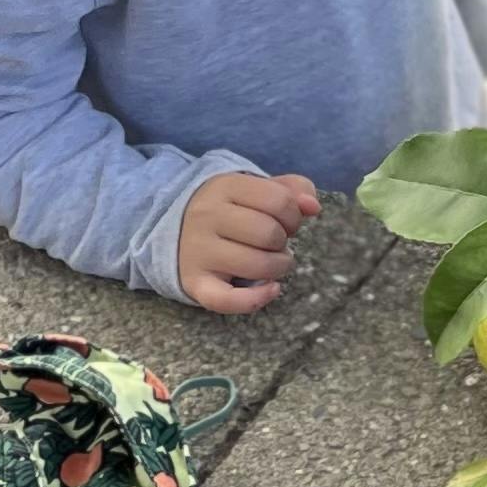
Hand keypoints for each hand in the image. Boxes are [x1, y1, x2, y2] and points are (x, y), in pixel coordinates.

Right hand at [177, 169, 319, 314]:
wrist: (174, 228)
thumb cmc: (230, 209)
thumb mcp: (256, 189)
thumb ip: (292, 189)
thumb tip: (313, 206)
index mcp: (224, 187)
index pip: (279, 201)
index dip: (294, 215)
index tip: (285, 222)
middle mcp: (206, 216)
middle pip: (269, 234)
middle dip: (284, 242)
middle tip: (275, 243)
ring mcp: (197, 250)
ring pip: (257, 266)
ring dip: (278, 268)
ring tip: (273, 263)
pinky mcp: (193, 282)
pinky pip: (227, 300)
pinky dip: (256, 300)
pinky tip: (272, 289)